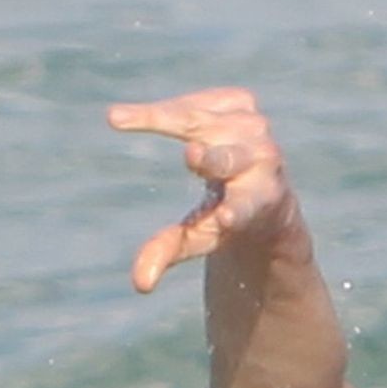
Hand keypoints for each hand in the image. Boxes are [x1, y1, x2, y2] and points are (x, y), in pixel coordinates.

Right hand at [107, 88, 296, 292]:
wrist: (260, 182)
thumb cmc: (228, 219)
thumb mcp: (200, 237)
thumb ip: (169, 253)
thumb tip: (139, 284)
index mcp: (259, 204)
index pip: (248, 208)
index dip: (238, 210)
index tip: (227, 218)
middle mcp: (265, 164)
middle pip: (229, 161)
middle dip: (213, 161)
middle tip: (193, 157)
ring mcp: (257, 129)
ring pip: (204, 122)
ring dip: (163, 119)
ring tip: (120, 118)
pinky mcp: (244, 102)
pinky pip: (201, 103)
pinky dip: (176, 108)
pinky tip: (158, 115)